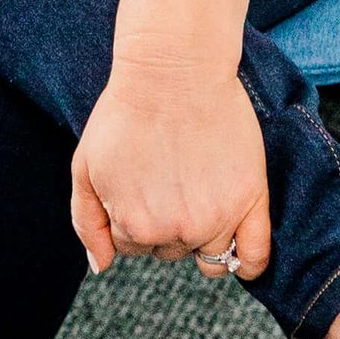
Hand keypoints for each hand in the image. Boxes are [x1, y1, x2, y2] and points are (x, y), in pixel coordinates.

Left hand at [69, 54, 270, 282]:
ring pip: (207, 253)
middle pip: (169, 249)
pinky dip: (246, 263)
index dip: (131, 213)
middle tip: (165, 177)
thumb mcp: (85, 167)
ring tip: (193, 188)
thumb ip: (87, 222)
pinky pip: (254, 257)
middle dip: (164, 222)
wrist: (173, 72)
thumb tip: (100, 266)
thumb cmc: (124, 114)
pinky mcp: (252, 201)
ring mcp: (218, 220)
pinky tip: (237, 251)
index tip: (137, 180)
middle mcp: (177, 232)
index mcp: (135, 227)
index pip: (132, 245)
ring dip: (199, 232)